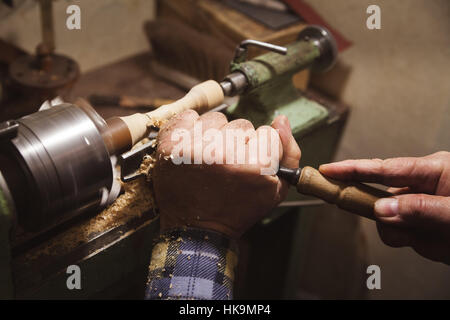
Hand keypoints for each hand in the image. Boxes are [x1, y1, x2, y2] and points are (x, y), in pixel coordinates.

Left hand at [152, 110, 300, 238]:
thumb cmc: (237, 209)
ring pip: (216, 119)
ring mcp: (194, 149)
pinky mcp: (171, 146)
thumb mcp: (275, 191)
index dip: (260, 149)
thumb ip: (289, 154)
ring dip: (216, 134)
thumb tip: (281, 120)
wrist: (195, 229)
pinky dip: (191, 129)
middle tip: (228, 166)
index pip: (268, 133)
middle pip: (241, 125)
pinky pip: (188, 117)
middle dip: (238, 142)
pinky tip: (193, 148)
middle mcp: (224, 155)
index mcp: (254, 167)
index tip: (249, 164)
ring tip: (210, 159)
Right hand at [320, 152, 449, 263]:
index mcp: (433, 170)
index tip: (329, 170)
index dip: (353, 168)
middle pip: (379, 194)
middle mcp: (422, 188)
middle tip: (356, 203)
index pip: (383, 168)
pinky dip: (413, 242)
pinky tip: (434, 242)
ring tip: (431, 235)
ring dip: (402, 232)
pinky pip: (400, 236)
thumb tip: (382, 210)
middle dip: (373, 205)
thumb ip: (420, 209)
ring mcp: (420, 210)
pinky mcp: (421, 230)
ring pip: (387, 221)